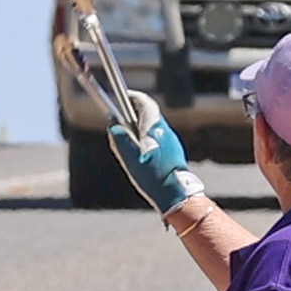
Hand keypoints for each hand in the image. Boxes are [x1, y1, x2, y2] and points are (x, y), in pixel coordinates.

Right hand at [107, 90, 206, 214]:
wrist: (176, 193)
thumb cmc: (153, 177)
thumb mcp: (131, 160)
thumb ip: (121, 141)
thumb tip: (113, 127)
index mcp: (154, 128)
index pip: (144, 103)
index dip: (132, 97)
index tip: (122, 96)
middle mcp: (165, 130)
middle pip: (147, 114)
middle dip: (132, 113)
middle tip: (118, 119)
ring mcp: (170, 140)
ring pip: (151, 126)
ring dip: (138, 128)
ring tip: (125, 139)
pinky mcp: (172, 150)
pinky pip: (156, 138)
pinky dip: (145, 138)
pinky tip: (138, 154)